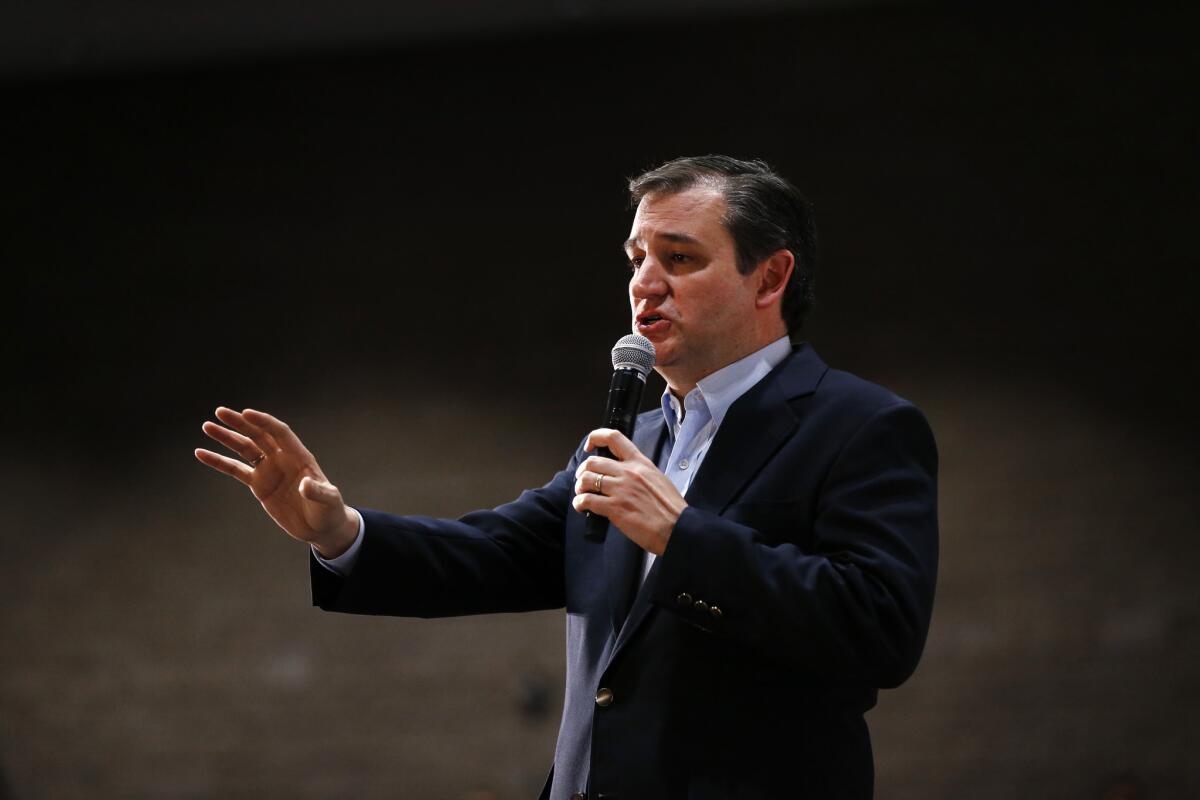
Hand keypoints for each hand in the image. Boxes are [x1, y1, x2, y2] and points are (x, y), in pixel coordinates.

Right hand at [195, 407, 358, 557]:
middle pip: (258, 435)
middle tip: (220, 412)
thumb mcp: (328, 501)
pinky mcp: (259, 485)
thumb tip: (305, 485)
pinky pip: (235, 470)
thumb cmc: (329, 510)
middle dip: (240, 423)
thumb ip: (317, 491)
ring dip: (226, 437)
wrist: (321, 527)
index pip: (280, 433)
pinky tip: (201, 453)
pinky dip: (219, 462)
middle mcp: (282, 459)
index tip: (246, 413)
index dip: (264, 422)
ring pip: (244, 449)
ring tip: (207, 426)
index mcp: (300, 457)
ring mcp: (269, 470)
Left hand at [571, 428, 686, 555]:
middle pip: (593, 462)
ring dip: (580, 487)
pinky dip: (579, 503)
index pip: (614, 438)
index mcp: (640, 463)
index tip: (589, 446)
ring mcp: (621, 490)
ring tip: (582, 495)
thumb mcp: (658, 479)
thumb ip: (639, 473)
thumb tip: (622, 475)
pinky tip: (582, 508)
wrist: (678, 528)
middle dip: (583, 471)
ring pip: (587, 479)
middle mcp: (628, 472)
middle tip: (583, 481)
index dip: (595, 438)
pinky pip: (587, 500)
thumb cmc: (671, 508)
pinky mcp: (615, 508)